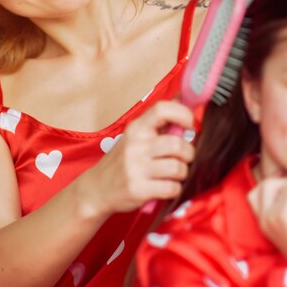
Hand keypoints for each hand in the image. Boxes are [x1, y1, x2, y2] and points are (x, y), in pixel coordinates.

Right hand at [82, 100, 195, 216]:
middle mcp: (135, 146)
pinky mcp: (138, 190)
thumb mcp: (135, 136)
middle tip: (184, 158)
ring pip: (178, 168)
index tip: (190, 125)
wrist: (96, 189)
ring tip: (176, 174)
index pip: (162, 109)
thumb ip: (158, 121)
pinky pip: (171, 188)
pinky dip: (176, 189)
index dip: (183, 114)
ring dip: (183, 173)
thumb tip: (181, 96)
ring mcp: (135, 169)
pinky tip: (168, 187)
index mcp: (136, 129)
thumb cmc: (122, 160)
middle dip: (189, 153)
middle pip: (177, 144)